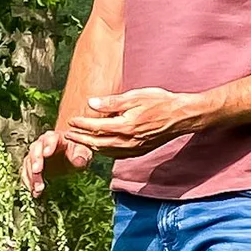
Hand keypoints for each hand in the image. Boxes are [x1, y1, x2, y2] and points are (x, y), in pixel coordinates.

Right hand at [23, 124, 95, 194]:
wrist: (71, 157)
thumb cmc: (78, 152)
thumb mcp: (83, 152)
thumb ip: (82, 154)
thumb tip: (78, 159)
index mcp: (55, 137)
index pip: (50, 138)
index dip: (47, 145)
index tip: (46, 153)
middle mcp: (42, 144)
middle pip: (35, 150)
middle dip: (35, 161)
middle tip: (37, 171)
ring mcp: (35, 155)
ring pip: (29, 163)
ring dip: (32, 176)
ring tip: (38, 189)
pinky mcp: (32, 166)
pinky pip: (27, 173)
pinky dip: (29, 183)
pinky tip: (35, 193)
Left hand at [75, 87, 205, 157]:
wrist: (182, 116)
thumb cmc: (160, 102)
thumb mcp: (135, 96)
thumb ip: (112, 102)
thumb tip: (91, 103)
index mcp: (125, 126)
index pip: (97, 127)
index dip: (82, 124)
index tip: (71, 120)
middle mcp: (128, 141)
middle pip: (98, 143)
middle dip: (81, 139)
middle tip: (68, 135)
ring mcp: (135, 148)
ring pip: (107, 151)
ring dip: (91, 146)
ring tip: (80, 141)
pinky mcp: (140, 151)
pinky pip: (117, 155)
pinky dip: (105, 151)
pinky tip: (101, 147)